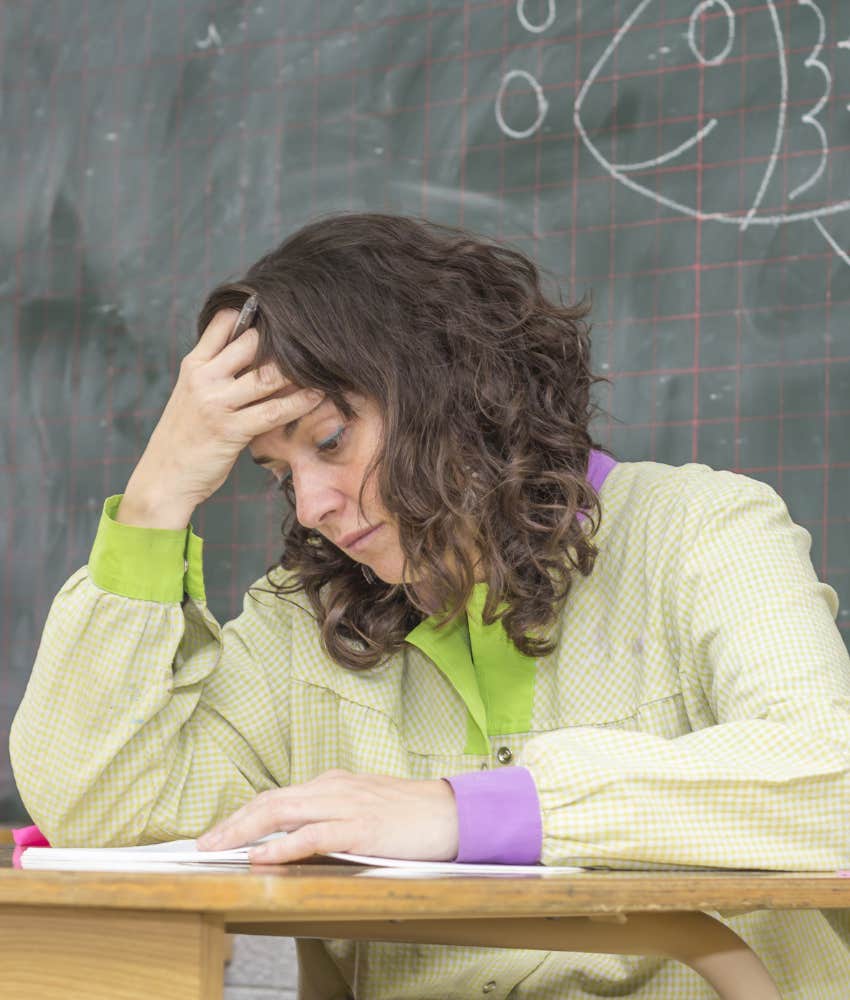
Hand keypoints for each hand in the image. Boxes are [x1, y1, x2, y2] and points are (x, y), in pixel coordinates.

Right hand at [117, 308, 321, 528]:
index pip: (223, 323)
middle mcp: (204, 378)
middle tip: (313, 341)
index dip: (252, 313)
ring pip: (266, 376)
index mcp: (194, 365)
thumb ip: (218, 372)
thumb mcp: (192, 395)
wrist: (163, 478)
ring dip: (298, 371)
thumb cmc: (185, 436)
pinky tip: (318, 396)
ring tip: (323, 366)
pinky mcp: (231, 430)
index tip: (280, 313)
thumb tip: (257, 352)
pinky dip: (300, 402)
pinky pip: (274, 411)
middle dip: (283, 341)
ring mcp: (216, 403)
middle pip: (251, 343)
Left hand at [195, 770, 459, 863]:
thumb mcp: (364, 807)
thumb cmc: (411, 815)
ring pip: (283, 813)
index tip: (218, 833)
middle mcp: (333, 789)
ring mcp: (346, 806)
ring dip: (244, 831)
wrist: (452, 813)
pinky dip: (284, 847)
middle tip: (202, 844)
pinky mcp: (361, 828)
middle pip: (270, 802)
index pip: (277, 797)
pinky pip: (314, 836)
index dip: (243, 815)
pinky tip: (263, 857)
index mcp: (333, 784)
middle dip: (232, 823)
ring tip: (217, 848)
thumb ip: (331, 816)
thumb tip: (296, 837)